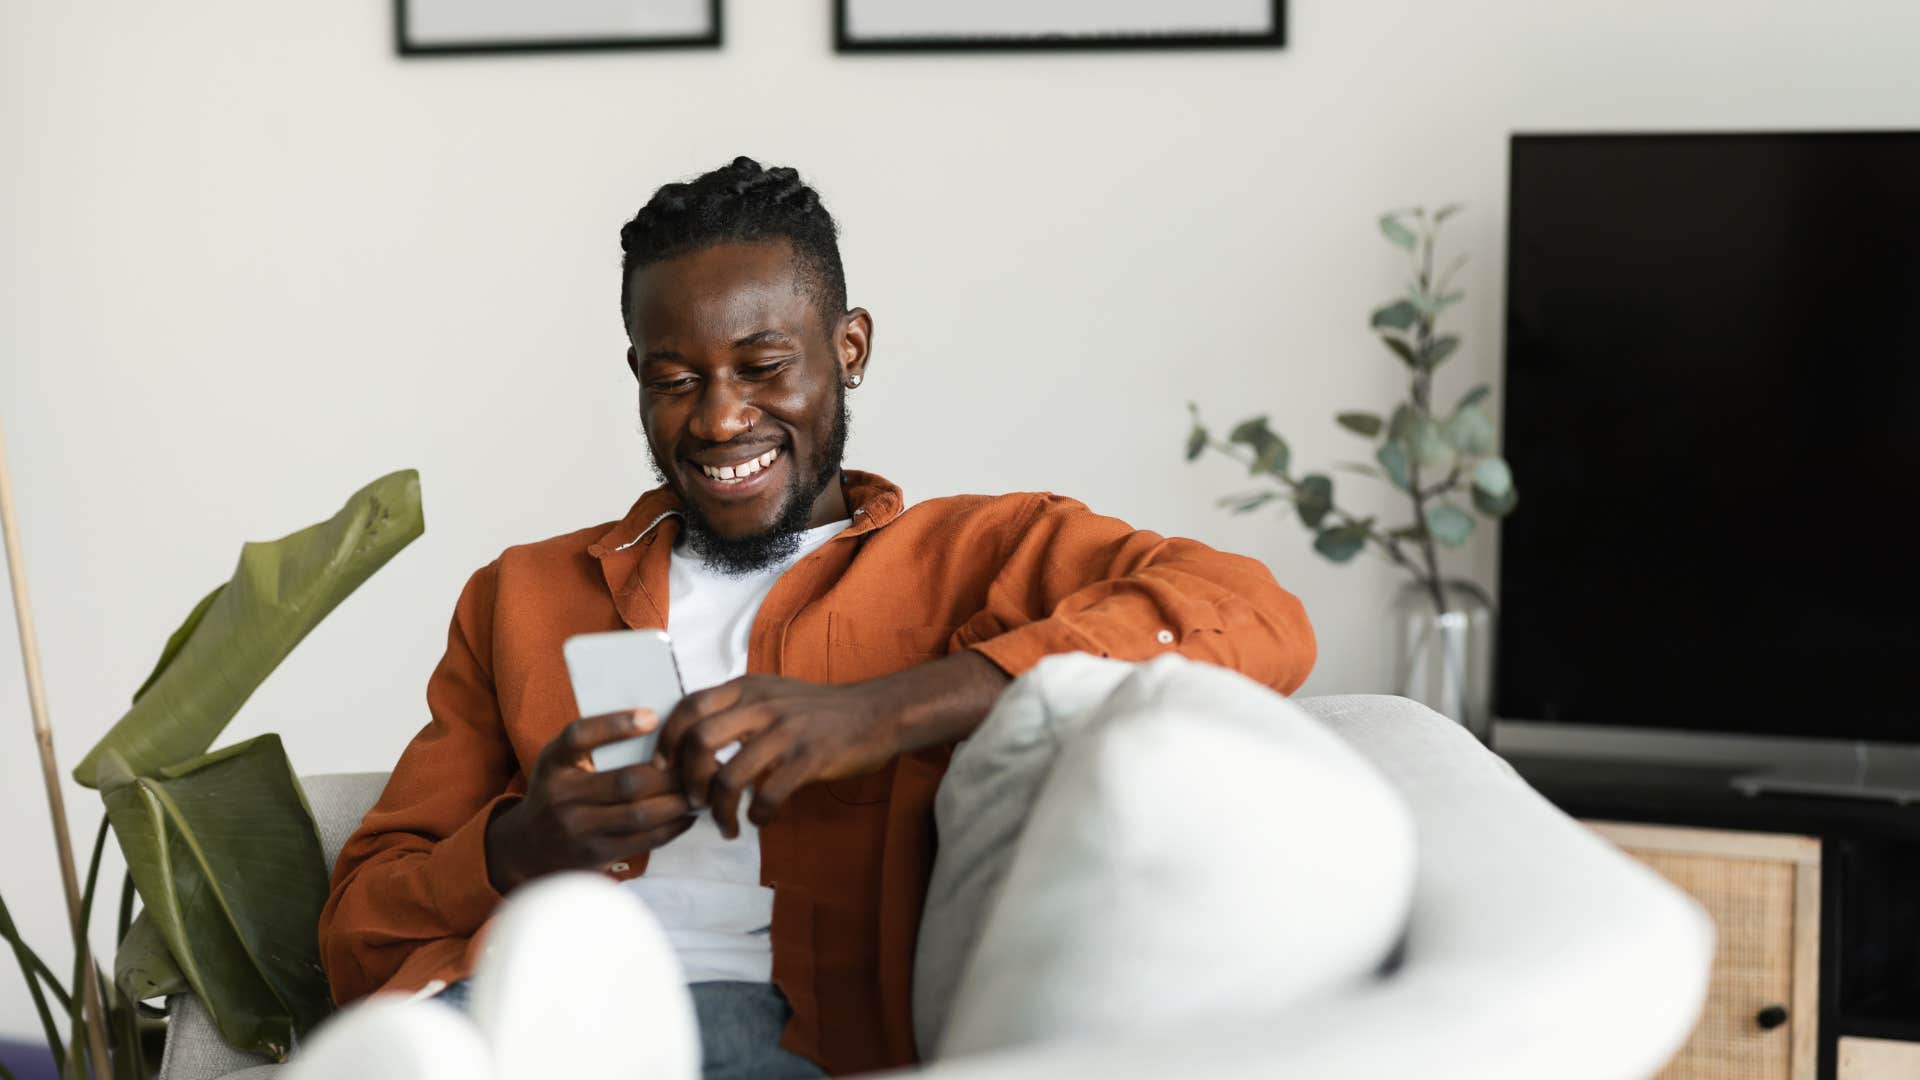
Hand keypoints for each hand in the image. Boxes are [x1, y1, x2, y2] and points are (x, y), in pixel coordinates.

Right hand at [484, 708, 694, 892]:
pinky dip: (671, 827)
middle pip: (626, 782)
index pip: (579, 736)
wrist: (529, 845)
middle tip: (699, 762)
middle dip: (670, 772)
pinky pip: (642, 841)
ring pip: (639, 814)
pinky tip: (688, 814)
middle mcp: (560, 795)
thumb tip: (658, 722)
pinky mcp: (594, 855)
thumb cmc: (559, 789)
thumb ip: (595, 744)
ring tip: (700, 788)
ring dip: (677, 802)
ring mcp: (576, 829)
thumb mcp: (561, 761)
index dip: (615, 724)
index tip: (652, 715)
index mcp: (552, 762)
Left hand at [655, 676, 902, 839]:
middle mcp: (762, 705)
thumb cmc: (820, 710)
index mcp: (747, 687)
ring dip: (720, 809)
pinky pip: (769, 794)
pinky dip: (758, 815)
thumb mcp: (772, 693)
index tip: (664, 768)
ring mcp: (787, 731)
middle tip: (694, 801)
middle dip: (689, 779)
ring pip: (731, 775)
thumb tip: (694, 741)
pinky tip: (760, 820)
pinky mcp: (810, 757)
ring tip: (726, 824)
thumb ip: (737, 708)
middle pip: (701, 741)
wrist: (876, 712)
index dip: (667, 740)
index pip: (689, 706)